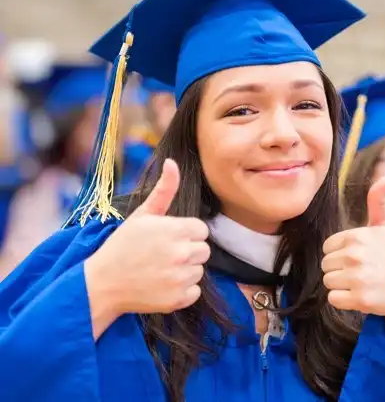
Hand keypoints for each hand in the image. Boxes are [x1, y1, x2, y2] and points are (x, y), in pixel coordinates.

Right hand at [84, 159, 209, 315]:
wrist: (102, 284)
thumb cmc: (122, 246)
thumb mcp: (142, 215)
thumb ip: (164, 190)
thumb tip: (173, 162)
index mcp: (175, 230)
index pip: (201, 230)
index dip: (186, 233)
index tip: (168, 238)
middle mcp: (181, 254)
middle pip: (203, 250)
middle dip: (187, 251)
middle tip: (163, 255)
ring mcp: (180, 278)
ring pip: (199, 271)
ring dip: (184, 271)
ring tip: (159, 270)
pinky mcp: (178, 299)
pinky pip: (194, 291)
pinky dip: (181, 291)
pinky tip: (161, 285)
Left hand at [322, 177, 384, 335]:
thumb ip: (377, 201)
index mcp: (357, 236)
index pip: (328, 247)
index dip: (341, 254)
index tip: (359, 258)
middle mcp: (356, 255)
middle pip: (326, 265)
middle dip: (340, 270)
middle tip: (362, 272)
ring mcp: (357, 278)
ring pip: (328, 282)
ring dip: (341, 286)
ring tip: (361, 283)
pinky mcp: (359, 299)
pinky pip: (333, 299)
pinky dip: (344, 301)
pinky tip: (361, 295)